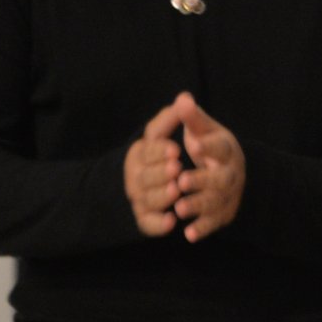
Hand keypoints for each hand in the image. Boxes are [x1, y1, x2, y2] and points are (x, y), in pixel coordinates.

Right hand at [123, 102, 183, 236]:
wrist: (139, 186)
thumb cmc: (159, 156)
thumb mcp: (161, 135)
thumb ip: (172, 119)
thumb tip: (185, 97)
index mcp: (140, 154)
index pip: (146, 151)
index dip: (159, 151)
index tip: (175, 148)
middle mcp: (136, 177)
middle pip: (145, 176)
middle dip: (160, 172)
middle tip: (177, 168)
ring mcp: (140, 199)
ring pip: (147, 199)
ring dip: (161, 196)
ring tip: (175, 190)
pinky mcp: (145, 219)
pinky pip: (148, 224)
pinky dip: (157, 224)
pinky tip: (170, 222)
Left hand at [170, 92, 243, 242]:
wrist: (233, 173)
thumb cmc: (212, 147)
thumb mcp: (205, 130)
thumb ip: (193, 118)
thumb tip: (182, 98)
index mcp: (226, 150)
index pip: (221, 147)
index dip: (209, 147)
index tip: (195, 144)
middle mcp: (230, 174)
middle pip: (220, 179)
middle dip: (202, 181)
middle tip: (182, 181)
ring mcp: (228, 195)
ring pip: (215, 202)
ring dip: (198, 206)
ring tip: (179, 208)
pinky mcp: (222, 214)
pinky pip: (214, 223)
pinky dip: (202, 229)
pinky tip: (189, 234)